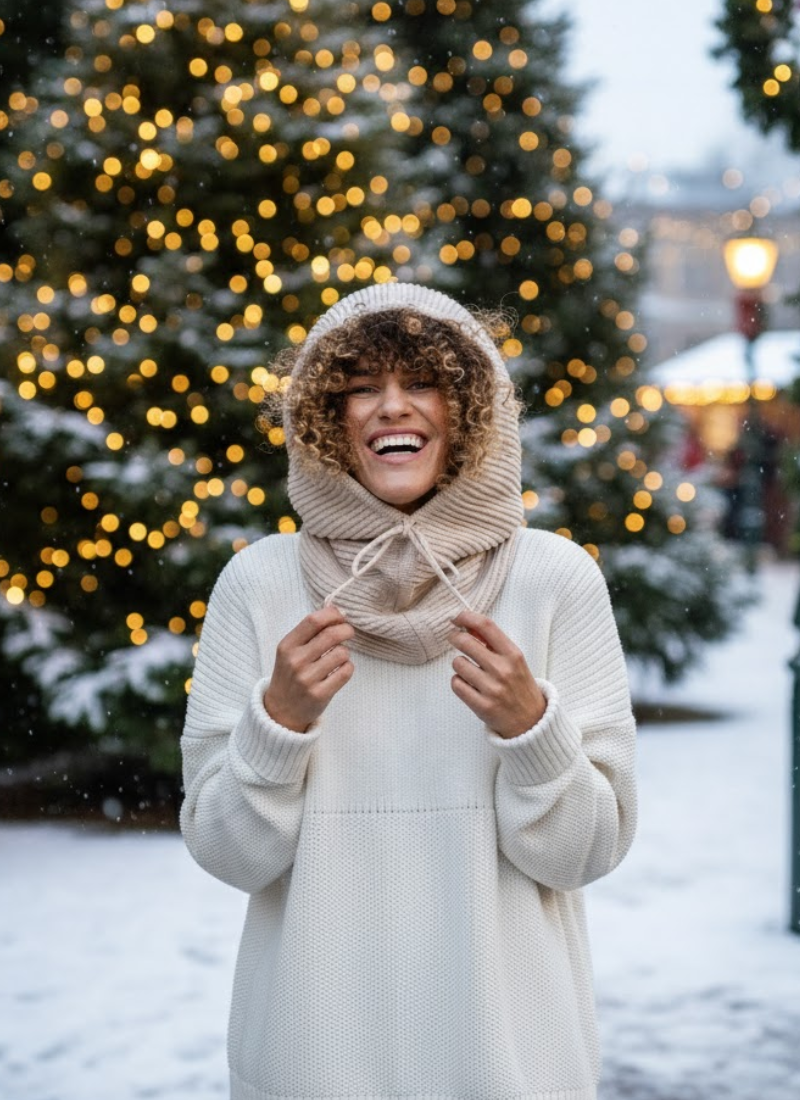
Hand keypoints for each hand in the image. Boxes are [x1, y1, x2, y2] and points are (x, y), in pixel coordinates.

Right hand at [263, 606, 354, 732]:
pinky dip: (348, 668)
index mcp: (287, 646)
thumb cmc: (290, 674)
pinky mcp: (319, 694)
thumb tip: (338, 612)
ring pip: (342, 653)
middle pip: (332, 634)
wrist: (280, 710)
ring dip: (345, 652)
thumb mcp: (290, 651)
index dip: (333, 614)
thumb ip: (310, 632)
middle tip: (348, 632)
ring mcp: (307, 679)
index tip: (341, 616)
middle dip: (346, 630)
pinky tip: (339, 670)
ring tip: (338, 657)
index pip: (313, 620)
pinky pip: (346, 672)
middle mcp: (295, 661)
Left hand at [449, 610, 546, 738]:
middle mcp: (503, 669)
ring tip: (469, 670)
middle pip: (466, 642)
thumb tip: (468, 625)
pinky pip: (456, 684)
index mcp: (513, 654)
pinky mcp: (482, 706)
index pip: (486, 626)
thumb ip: (493, 643)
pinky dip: (458, 682)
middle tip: (454, 639)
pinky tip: (468, 685)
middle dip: (455, 638)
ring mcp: (492, 688)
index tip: (457, 617)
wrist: (531, 721)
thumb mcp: (514, 660)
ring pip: (457, 663)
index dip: (467, 617)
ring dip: (459, 664)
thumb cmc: (520, 686)